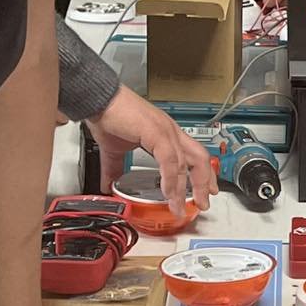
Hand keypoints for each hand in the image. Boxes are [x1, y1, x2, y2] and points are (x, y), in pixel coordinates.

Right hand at [86, 85, 217, 215]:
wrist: (97, 99)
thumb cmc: (108, 116)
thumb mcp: (114, 150)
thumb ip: (115, 168)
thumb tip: (109, 184)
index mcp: (166, 134)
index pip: (194, 155)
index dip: (204, 174)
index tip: (207, 190)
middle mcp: (171, 132)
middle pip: (199, 159)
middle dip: (204, 183)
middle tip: (203, 203)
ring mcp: (166, 131)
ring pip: (186, 162)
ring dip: (185, 187)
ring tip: (180, 206)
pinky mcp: (156, 132)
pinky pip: (170, 160)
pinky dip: (171, 178)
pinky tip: (168, 192)